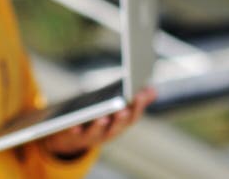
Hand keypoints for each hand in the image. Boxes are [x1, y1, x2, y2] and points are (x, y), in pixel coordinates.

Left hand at [39, 86, 156, 159]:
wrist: (74, 138)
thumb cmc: (102, 120)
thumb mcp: (119, 110)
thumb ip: (136, 101)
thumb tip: (153, 89)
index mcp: (121, 124)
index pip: (133, 116)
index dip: (138, 106)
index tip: (140, 94)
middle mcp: (109, 133)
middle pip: (118, 127)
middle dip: (121, 119)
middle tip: (123, 109)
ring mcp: (93, 136)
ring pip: (98, 133)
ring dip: (100, 127)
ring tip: (102, 118)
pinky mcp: (76, 137)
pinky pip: (76, 136)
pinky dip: (76, 131)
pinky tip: (75, 126)